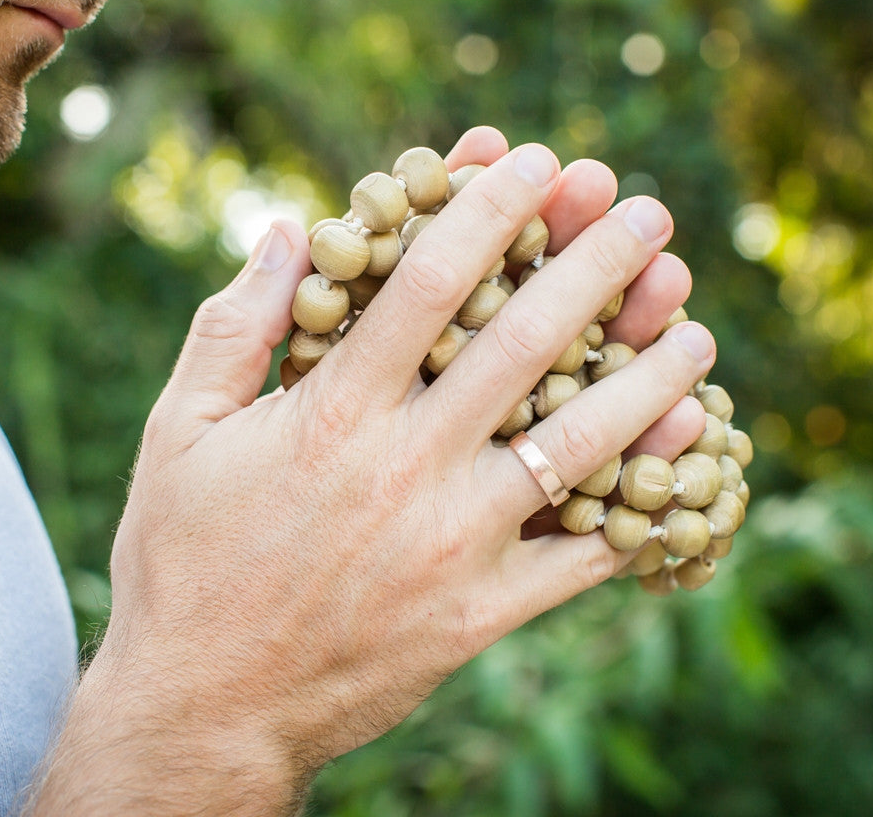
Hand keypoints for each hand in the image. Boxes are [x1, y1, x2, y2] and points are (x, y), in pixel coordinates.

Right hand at [29, 128, 714, 815]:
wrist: (203, 709)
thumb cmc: (181, 560)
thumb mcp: (179, 430)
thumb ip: (235, 325)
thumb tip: (288, 230)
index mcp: (331, 412)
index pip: (429, 282)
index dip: (491, 210)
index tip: (539, 162)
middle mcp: (404, 467)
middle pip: (525, 343)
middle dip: (596, 266)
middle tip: (648, 213)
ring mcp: (453, 544)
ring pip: (579, 442)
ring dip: (648, 374)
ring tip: (693, 324)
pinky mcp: (482, 614)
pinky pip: (584, 553)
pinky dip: (643, 500)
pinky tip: (686, 450)